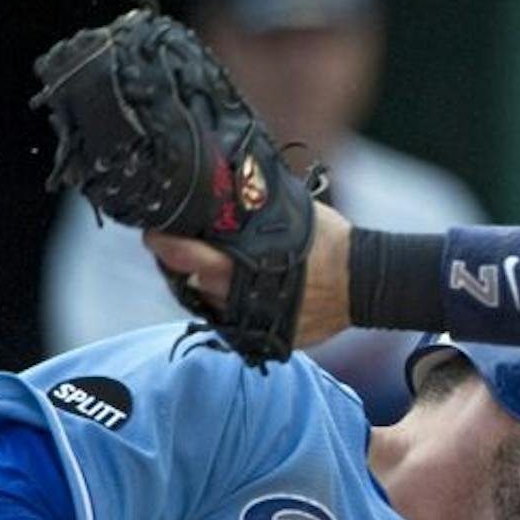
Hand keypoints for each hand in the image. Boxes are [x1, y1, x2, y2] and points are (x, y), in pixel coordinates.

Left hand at [149, 200, 352, 349]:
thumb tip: (232, 183)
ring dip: (207, 284)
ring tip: (218, 264)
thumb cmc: (332, 243)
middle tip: (180, 245)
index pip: (185, 256)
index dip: (164, 244)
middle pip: (190, 280)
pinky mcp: (264, 336)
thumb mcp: (293, 214)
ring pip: (210, 302)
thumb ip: (257, 206)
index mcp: (243, 264)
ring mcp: (250, 321)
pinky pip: (234, 320)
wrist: (365, 284)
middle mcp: (238, 297)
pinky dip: (231, 304)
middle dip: (182, 262)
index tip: (154, 231)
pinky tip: (241, 287)